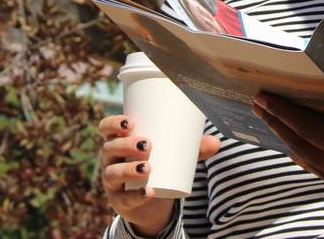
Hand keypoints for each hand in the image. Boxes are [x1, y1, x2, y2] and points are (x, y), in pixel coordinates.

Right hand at [99, 114, 219, 235]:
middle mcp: (110, 161)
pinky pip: (124, 199)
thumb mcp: (174, 155)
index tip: (131, 122)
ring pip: (112, 173)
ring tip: (147, 167)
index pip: (105, 128)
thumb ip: (194, 149)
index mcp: (119, 142)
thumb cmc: (160, 167)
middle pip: (109, 149)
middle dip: (126, 145)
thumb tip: (217, 142)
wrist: (153, 201)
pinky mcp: (120, 202)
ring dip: (128, 169)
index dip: (113, 123)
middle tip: (147, 144)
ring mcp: (112, 182)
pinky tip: (148, 192)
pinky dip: (136, 196)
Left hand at [252, 67, 323, 201]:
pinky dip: (315, 161)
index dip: (287, 114)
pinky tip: (312, 153)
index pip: (312, 132)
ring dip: (294, 145)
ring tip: (277, 128)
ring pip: (317, 166)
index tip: (265, 98)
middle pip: (307, 150)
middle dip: (282, 128)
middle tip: (260, 107)